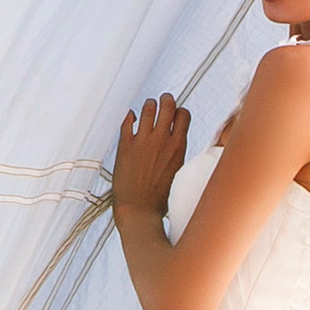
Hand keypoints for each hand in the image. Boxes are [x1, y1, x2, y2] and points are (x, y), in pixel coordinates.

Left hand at [111, 93, 190, 217]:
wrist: (139, 210)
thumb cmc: (159, 198)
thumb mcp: (177, 172)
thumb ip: (176, 153)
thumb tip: (175, 143)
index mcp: (178, 147)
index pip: (183, 115)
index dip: (179, 111)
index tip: (176, 113)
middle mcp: (162, 140)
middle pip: (168, 105)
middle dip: (166, 99)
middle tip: (164, 99)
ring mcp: (143, 141)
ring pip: (148, 109)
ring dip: (149, 105)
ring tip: (148, 107)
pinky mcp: (125, 145)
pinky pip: (127, 121)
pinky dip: (130, 116)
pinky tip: (131, 117)